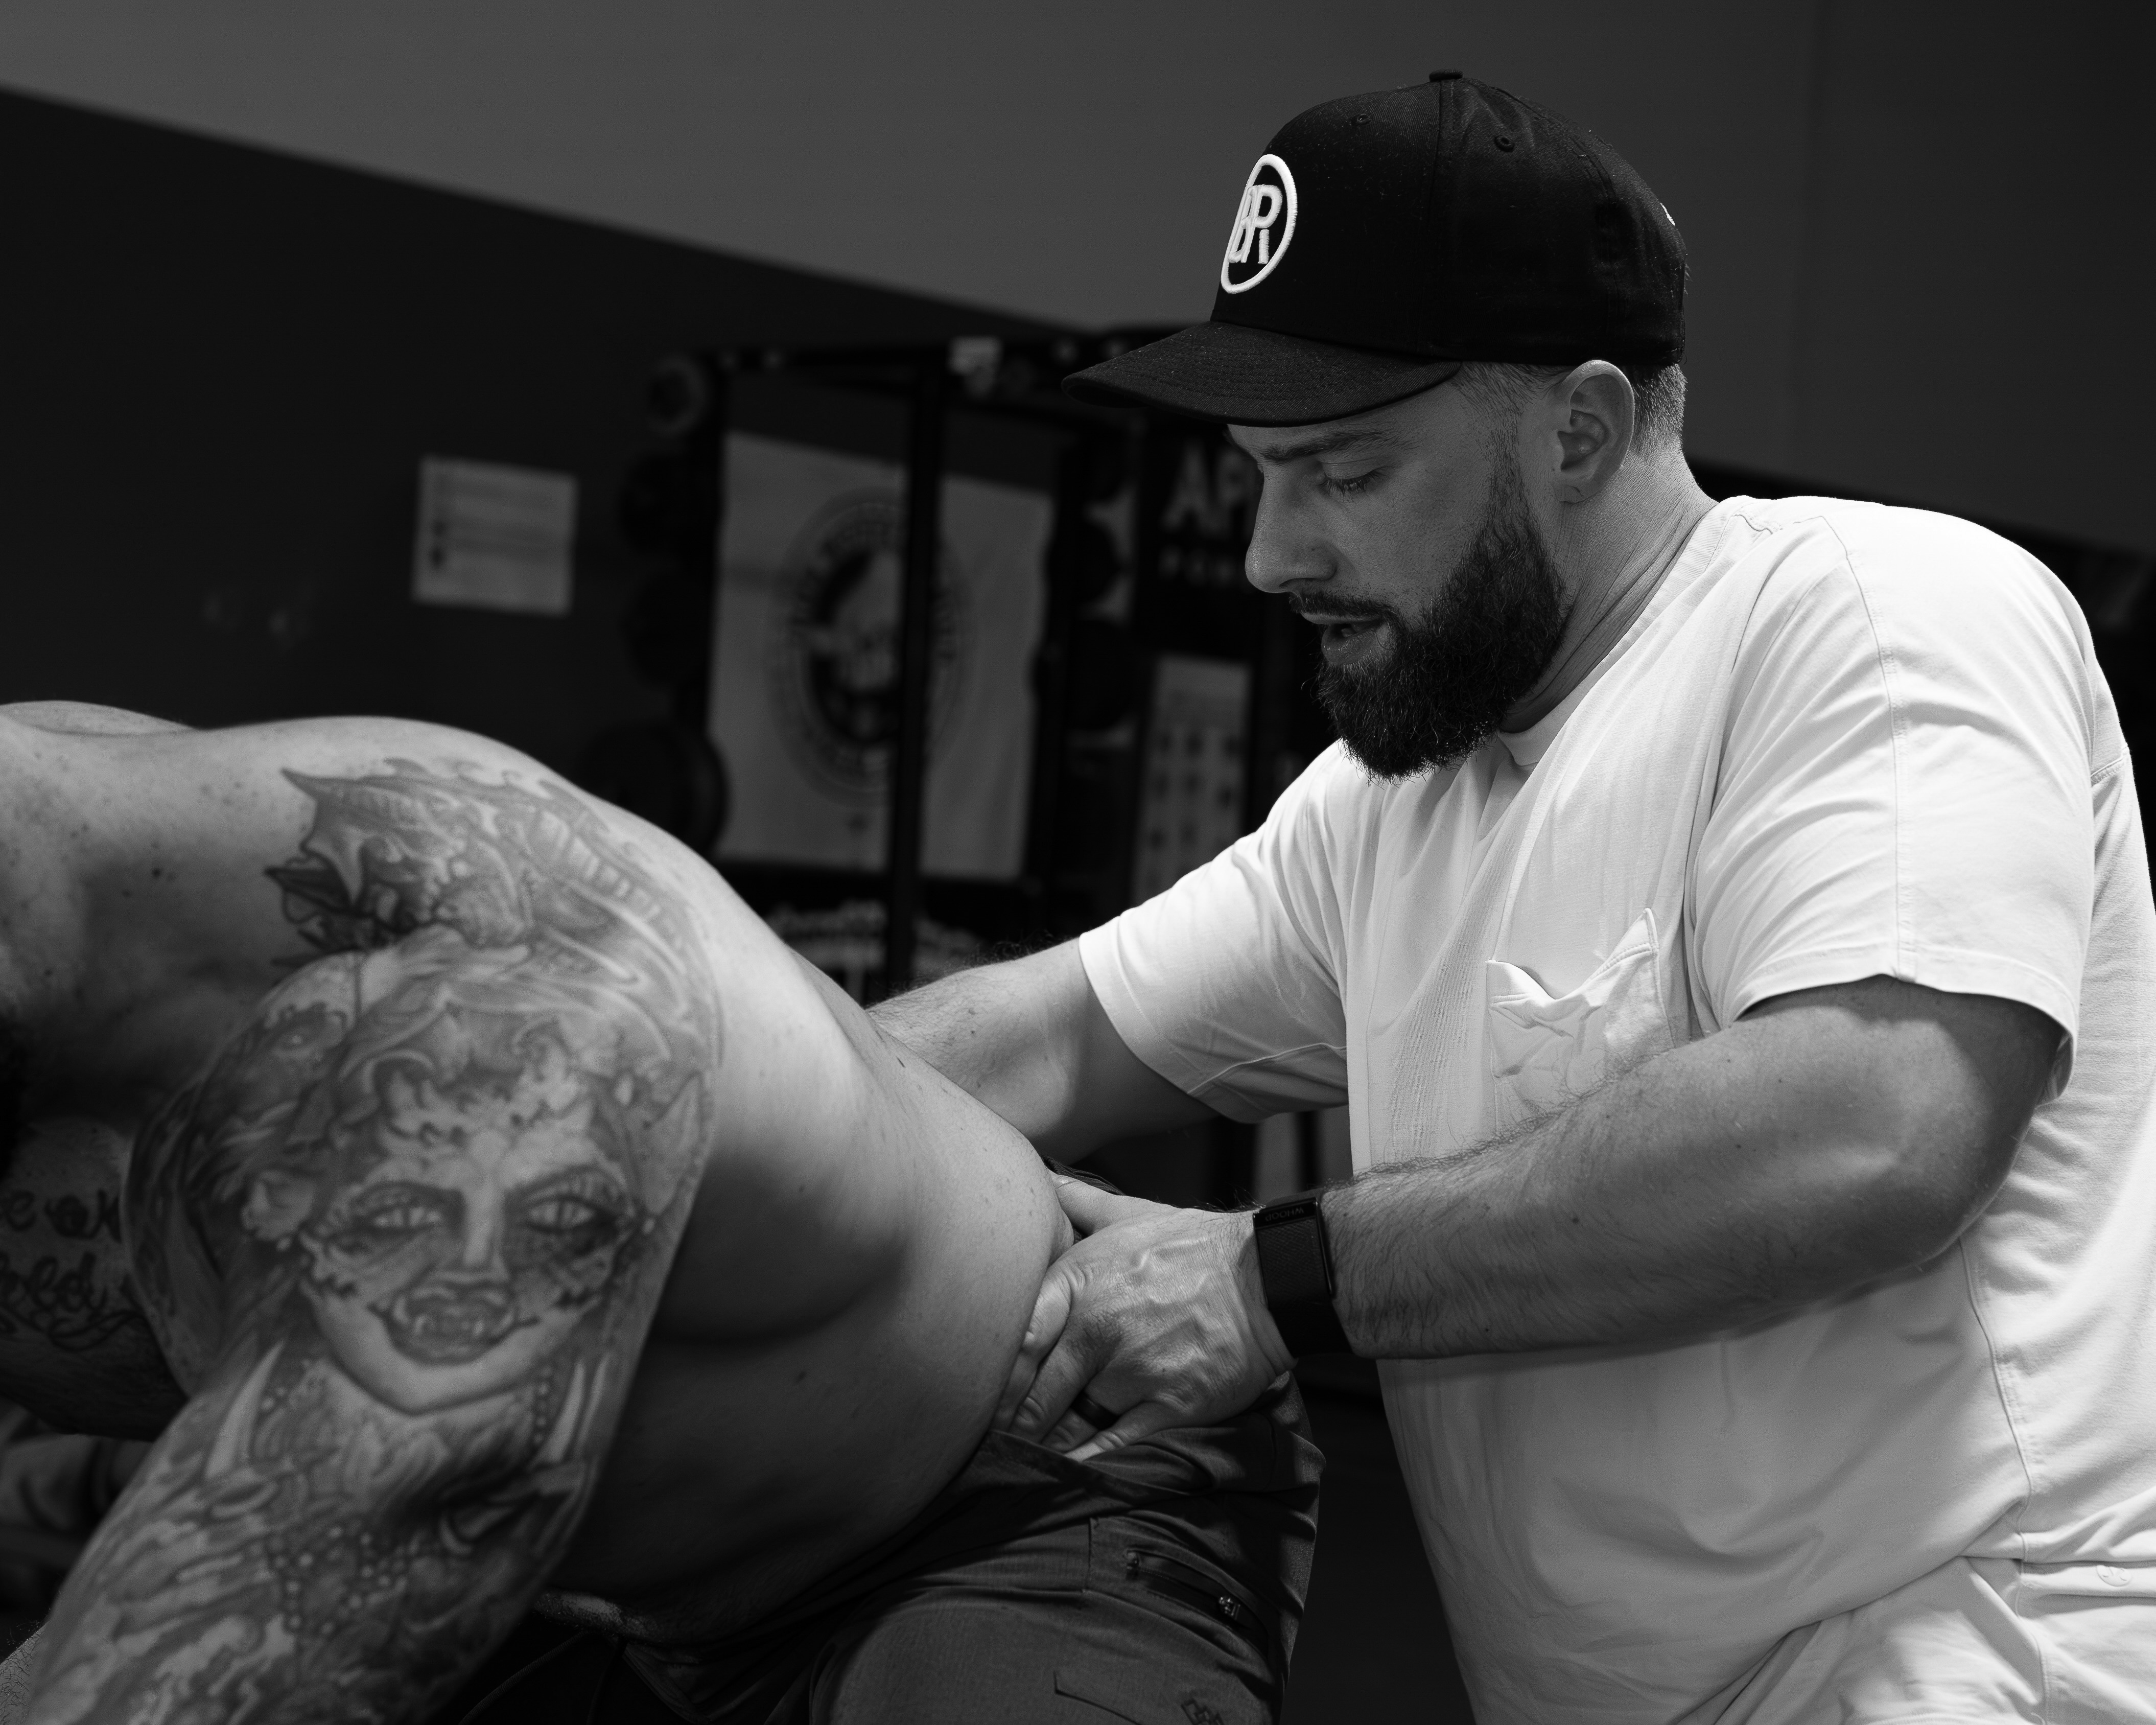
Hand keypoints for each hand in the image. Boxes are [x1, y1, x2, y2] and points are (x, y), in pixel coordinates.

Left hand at [995, 1177, 1295, 1462]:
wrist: (1269, 1278)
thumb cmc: (1194, 1246)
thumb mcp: (1130, 1215)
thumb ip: (1077, 1202)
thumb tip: (1040, 1176)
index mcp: (1080, 1281)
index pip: (1015, 1338)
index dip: (989, 1372)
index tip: (973, 1389)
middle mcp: (1099, 1327)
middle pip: (1033, 1388)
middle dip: (1008, 1420)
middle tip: (987, 1440)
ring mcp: (1133, 1370)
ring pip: (1068, 1421)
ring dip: (1042, 1444)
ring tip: (1019, 1460)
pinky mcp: (1168, 1406)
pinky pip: (1113, 1445)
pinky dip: (1084, 1464)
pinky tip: (1063, 1475)